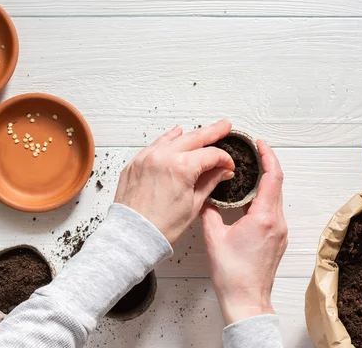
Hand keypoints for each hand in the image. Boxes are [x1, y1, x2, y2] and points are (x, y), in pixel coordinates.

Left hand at [115, 120, 234, 243]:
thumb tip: (222, 171)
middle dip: (212, 132)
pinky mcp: (135, 163)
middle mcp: (162, 157)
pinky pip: (155, 145)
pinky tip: (175, 136)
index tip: (228, 166)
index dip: (224, 159)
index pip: (210, 155)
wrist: (132, 236)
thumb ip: (209, 182)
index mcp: (181, 167)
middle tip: (224, 126)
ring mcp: (146, 158)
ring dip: (189, 135)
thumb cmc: (161, 227)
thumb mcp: (193, 204)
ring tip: (203, 131)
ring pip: (173, 138)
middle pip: (194, 138)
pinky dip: (167, 140)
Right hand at [201, 140, 286, 324]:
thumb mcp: (212, 237)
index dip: (268, 156)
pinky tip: (249, 197)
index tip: (259, 143)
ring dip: (265, 181)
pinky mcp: (278, 239)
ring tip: (249, 171)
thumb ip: (209, 211)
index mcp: (263, 218)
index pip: (272, 177)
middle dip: (266, 164)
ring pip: (275, 197)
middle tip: (251, 152)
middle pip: (277, 184)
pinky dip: (264, 197)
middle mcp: (277, 223)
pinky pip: (273, 210)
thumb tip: (206, 196)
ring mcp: (280, 232)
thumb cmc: (232, 274)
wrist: (246, 300)